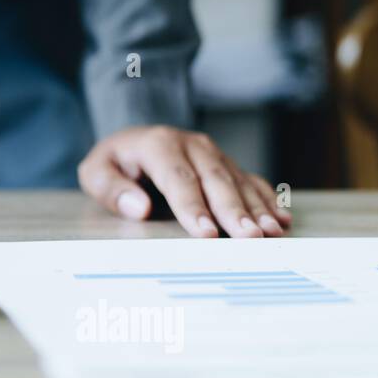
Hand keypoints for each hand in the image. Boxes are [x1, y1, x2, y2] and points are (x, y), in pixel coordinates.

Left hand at [77, 126, 291, 237]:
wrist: (134, 140)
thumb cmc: (115, 163)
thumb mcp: (96, 171)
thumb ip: (111, 188)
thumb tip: (139, 207)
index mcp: (158, 145)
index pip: (178, 179)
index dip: (193, 207)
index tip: (206, 233)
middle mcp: (191, 145)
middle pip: (215, 180)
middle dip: (234, 211)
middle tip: (249, 238)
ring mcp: (213, 153)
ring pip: (238, 181)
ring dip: (257, 209)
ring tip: (271, 233)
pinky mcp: (226, 164)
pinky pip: (251, 181)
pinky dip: (268, 200)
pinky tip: (282, 219)